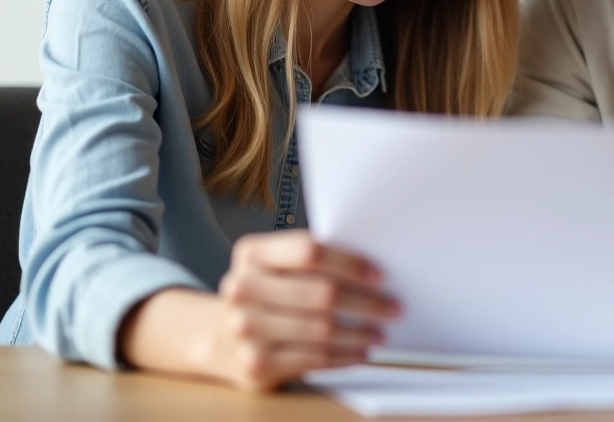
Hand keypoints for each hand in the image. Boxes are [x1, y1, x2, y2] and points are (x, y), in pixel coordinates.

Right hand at [212, 231, 399, 390]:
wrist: (221, 335)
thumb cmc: (265, 293)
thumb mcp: (276, 266)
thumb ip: (311, 261)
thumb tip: (372, 270)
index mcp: (252, 253)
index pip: (310, 251)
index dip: (349, 262)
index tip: (378, 275)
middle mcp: (242, 288)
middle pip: (321, 293)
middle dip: (365, 302)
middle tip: (392, 307)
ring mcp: (245, 327)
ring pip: (321, 329)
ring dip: (359, 332)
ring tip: (380, 332)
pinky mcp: (255, 362)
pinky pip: (313, 358)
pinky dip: (344, 356)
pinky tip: (359, 352)